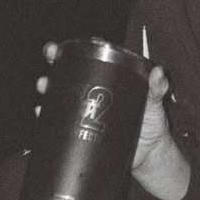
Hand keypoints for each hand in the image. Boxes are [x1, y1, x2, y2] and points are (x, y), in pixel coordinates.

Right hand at [35, 42, 172, 169]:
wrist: (147, 155)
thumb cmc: (152, 123)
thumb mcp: (154, 103)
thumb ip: (157, 88)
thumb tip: (158, 72)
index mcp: (111, 78)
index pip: (91, 57)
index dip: (76, 48)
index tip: (67, 44)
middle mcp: (95, 90)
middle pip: (70, 72)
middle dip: (56, 62)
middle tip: (51, 56)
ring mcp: (85, 110)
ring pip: (61, 94)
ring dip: (49, 87)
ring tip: (44, 86)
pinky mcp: (79, 129)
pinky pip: (59, 121)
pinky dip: (47, 116)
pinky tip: (41, 113)